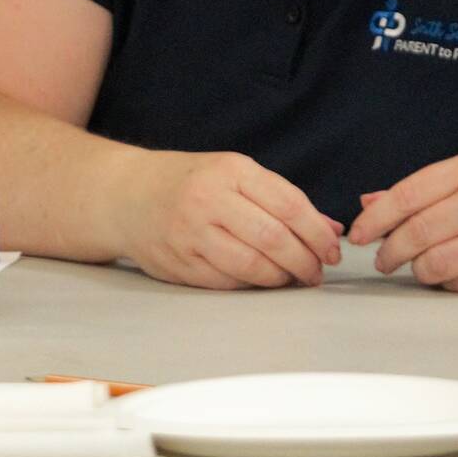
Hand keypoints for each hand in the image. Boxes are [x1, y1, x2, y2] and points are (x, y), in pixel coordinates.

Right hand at [107, 149, 343, 288]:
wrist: (126, 195)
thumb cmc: (189, 182)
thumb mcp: (233, 174)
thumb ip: (280, 198)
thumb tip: (330, 229)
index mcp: (229, 171)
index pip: (289, 204)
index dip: (317, 233)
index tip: (332, 250)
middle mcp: (208, 199)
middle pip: (274, 239)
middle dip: (305, 261)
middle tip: (317, 272)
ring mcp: (191, 233)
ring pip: (252, 266)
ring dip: (282, 278)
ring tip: (294, 278)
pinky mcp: (179, 263)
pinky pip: (228, 282)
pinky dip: (252, 285)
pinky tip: (262, 280)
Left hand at [346, 151, 457, 292]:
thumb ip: (426, 188)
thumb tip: (369, 202)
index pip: (407, 195)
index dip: (375, 219)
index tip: (358, 234)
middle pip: (416, 233)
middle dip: (388, 251)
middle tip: (382, 259)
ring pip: (435, 264)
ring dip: (415, 270)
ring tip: (413, 267)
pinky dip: (446, 283)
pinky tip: (447, 274)